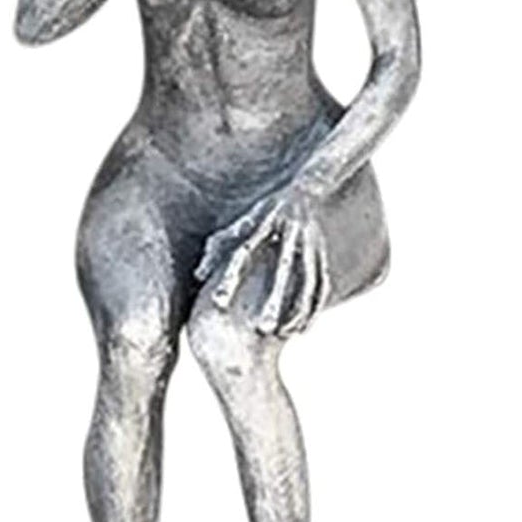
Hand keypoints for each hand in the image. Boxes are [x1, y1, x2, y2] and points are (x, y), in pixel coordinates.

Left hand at [195, 181, 331, 336]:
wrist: (310, 188)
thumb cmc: (266, 210)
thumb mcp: (242, 221)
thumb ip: (219, 245)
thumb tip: (198, 276)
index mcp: (264, 222)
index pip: (244, 251)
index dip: (230, 276)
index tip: (218, 303)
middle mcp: (289, 232)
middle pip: (283, 270)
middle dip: (275, 299)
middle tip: (262, 329)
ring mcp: (310, 243)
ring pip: (307, 280)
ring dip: (298, 308)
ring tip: (284, 334)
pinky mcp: (323, 254)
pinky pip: (320, 285)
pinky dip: (313, 307)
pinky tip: (302, 329)